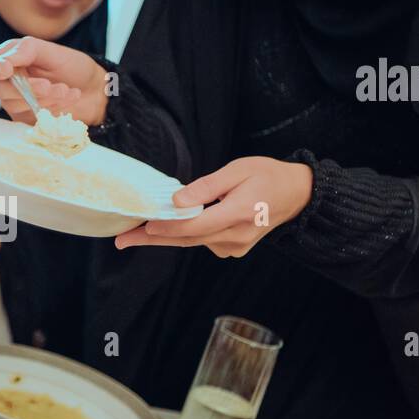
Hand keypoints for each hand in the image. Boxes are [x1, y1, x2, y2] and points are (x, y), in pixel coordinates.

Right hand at [0, 36, 108, 125]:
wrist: (95, 91)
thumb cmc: (72, 67)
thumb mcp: (52, 52)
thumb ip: (28, 50)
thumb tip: (6, 61)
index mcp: (9, 59)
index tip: (7, 69)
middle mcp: (8, 82)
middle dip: (26, 88)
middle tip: (49, 85)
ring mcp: (16, 102)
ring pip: (15, 105)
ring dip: (44, 98)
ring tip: (66, 90)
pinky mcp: (27, 119)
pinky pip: (30, 117)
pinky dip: (51, 109)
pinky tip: (68, 99)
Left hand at [115, 157, 313, 257]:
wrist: (297, 194)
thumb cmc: (267, 175)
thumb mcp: (238, 170)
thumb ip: (207, 186)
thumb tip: (178, 201)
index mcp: (238, 213)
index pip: (193, 226)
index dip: (164, 228)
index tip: (139, 227)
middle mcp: (235, 235)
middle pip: (186, 240)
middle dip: (151, 239)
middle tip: (121, 241)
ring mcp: (235, 246)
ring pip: (192, 243)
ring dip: (165, 237)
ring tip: (134, 234)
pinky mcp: (234, 248)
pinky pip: (203, 242)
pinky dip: (186, 235)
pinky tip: (171, 226)